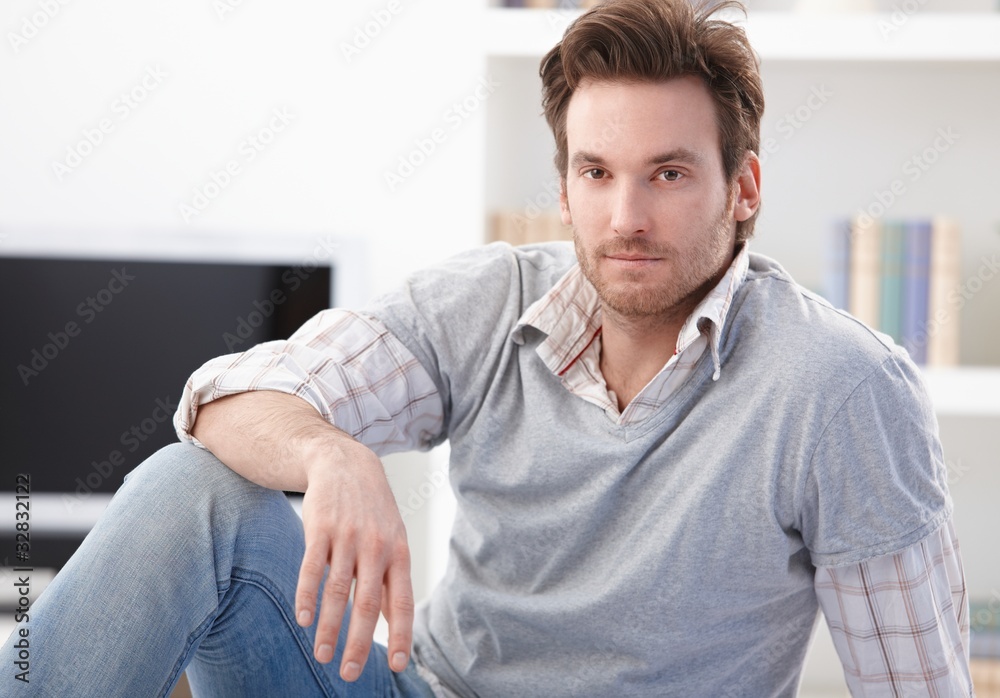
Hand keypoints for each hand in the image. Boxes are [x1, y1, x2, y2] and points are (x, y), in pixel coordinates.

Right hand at [294, 443, 414, 681]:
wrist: (346, 464)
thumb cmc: (372, 511)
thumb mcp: (392, 541)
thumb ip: (390, 581)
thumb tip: (395, 623)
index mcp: (398, 553)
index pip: (403, 601)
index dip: (402, 634)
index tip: (398, 666)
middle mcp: (376, 546)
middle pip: (368, 602)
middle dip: (360, 642)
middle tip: (351, 673)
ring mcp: (348, 536)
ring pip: (338, 590)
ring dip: (329, 627)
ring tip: (322, 655)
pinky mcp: (320, 528)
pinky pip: (312, 567)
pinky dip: (307, 595)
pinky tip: (304, 619)